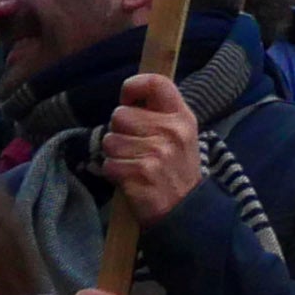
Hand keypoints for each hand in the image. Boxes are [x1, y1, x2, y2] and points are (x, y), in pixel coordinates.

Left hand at [98, 72, 206, 228]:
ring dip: (115, 155)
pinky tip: (131, 180)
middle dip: (119, 132)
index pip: (156, 83)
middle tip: (135, 148)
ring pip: (110, 141)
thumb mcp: (180, 136)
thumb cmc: (176, 170)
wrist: (186, 212)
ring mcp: (157, 153)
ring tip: (134, 165)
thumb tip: (127, 100)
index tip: (128, 100)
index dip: (134, 86)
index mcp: (181, 117)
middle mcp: (171, 132)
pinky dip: (114, 174)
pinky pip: (108, 164)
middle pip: (120, 115)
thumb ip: (159, 114)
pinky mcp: (140, 174)